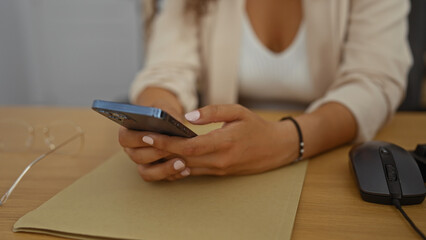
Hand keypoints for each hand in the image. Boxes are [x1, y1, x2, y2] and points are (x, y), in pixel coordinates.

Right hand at [120, 87, 189, 180]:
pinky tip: (187, 170)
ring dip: (164, 169)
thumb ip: (164, 112)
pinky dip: (173, 175)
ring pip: (147, 172)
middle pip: (137, 156)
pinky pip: (161, 179)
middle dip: (156, 153)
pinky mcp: (155, 172)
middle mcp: (132, 150)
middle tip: (172, 149)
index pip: (125, 138)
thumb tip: (171, 121)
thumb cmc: (164, 114)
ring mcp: (143, 163)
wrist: (170, 123)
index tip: (151, 136)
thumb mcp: (163, 107)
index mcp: (127, 133)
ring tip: (182, 163)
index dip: (137, 139)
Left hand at [129, 104, 299, 180]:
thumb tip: (189, 116)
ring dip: (165, 160)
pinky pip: (193, 171)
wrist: (275, 148)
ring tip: (147, 149)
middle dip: (159, 151)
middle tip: (139, 141)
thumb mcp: (238, 112)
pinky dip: (177, 166)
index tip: (148, 135)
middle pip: (182, 158)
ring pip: (185, 168)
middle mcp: (219, 160)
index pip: (188, 147)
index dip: (166, 143)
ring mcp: (218, 169)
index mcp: (223, 143)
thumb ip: (213, 111)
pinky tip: (165, 159)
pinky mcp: (218, 173)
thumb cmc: (257, 127)